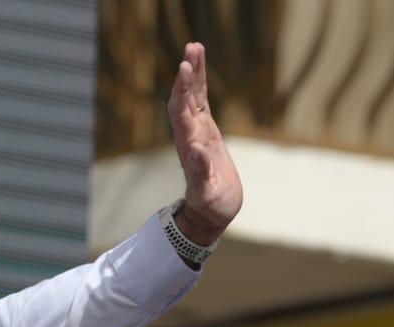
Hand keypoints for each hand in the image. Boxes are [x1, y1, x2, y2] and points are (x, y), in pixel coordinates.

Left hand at [167, 42, 242, 244]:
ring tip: (195, 46)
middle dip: (187, 75)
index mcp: (189, 147)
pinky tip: (199, 67)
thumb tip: (195, 151)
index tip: (185, 68)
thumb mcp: (207, 193)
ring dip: (193, 73)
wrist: (211, 212)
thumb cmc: (211, 206)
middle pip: (184, 99)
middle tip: (191, 47)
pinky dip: (200, 84)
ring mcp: (197, 132)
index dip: (183, 91)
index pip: (182, 113)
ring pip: (192, 97)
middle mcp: (190, 136)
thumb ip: (200, 173)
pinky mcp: (205, 132)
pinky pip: (201, 102)